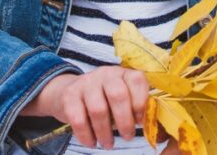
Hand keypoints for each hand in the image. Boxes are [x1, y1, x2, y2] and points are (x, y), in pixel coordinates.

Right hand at [22, 66, 149, 148]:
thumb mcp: (122, 97)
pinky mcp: (69, 95)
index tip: (140, 122)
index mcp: (123, 73)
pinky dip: (86, 135)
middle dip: (125, 121)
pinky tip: (91, 142)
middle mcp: (105, 73)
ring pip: (98, 109)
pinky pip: (78, 119)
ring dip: (105, 132)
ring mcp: (86, 82)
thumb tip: (148, 123)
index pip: (137, 80)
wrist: (70, 92)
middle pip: (118, 95)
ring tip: (108, 144)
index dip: (141, 103)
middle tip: (127, 137)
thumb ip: (135, 106)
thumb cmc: (104, 99)